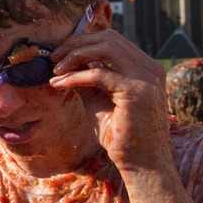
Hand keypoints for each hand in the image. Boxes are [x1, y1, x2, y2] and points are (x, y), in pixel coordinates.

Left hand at [50, 29, 170, 172]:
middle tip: (53, 58)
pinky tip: (59, 84)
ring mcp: (147, 77)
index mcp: (144, 67)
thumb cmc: (119, 135)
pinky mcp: (137, 91)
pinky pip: (99, 73)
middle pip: (108, 38)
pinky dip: (75, 76)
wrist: (141, 164)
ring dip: (75, 55)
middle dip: (76, 44)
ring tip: (55, 70)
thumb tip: (60, 65)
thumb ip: (85, 80)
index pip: (112, 39)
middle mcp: (149, 67)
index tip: (59, 53)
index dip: (82, 41)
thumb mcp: (98, 100)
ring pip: (105, 48)